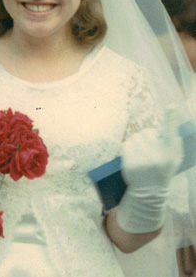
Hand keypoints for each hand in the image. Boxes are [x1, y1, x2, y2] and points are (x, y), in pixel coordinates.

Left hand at [117, 110, 182, 232]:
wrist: (149, 192)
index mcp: (171, 154)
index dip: (171, 119)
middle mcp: (158, 156)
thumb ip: (173, 144)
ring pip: (135, 137)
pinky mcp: (130, 163)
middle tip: (148, 146)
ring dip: (137, 142)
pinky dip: (129, 147)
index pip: (172, 133)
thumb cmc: (162, 172)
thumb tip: (168, 127)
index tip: (171, 107)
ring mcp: (143, 160)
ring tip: (141, 153)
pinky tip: (133, 156)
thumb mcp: (173, 160)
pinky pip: (126, 144)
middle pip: (147, 132)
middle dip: (146, 136)